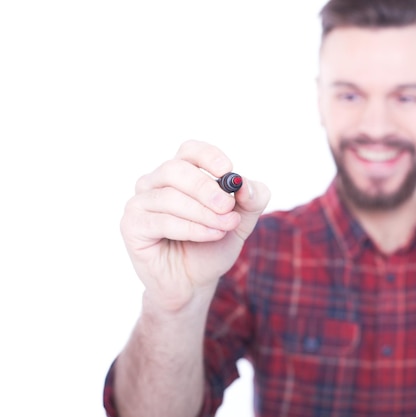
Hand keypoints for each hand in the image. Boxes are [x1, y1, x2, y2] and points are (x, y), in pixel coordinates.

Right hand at [120, 140, 270, 310]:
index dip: (208, 156)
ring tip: (224, 228)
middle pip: (176, 169)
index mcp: (180, 173)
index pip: (190, 150)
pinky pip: (162, 221)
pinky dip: (191, 229)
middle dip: (206, 188)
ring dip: (204, 214)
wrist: (194, 282)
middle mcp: (155, 182)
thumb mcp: (241, 221)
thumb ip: (252, 200)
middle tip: (227, 206)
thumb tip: (245, 185)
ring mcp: (140, 202)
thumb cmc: (212, 246)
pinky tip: (211, 236)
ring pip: (170, 197)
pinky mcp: (131, 225)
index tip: (228, 171)